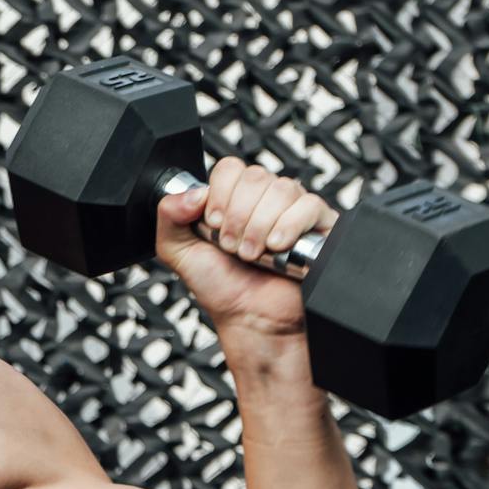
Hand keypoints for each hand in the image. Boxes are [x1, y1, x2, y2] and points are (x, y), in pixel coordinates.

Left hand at [152, 157, 335, 341]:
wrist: (252, 320)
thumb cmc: (222, 288)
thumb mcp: (179, 252)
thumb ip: (169, 215)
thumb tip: (193, 192)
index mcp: (234, 198)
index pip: (230, 168)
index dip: (220, 194)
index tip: (214, 224)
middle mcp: (264, 199)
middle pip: (255, 177)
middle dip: (238, 217)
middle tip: (233, 247)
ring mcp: (292, 210)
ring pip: (282, 189)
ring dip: (260, 227)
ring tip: (253, 254)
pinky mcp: (319, 225)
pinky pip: (309, 205)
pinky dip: (289, 227)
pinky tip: (277, 249)